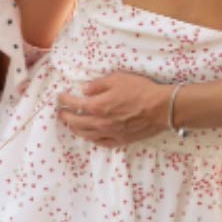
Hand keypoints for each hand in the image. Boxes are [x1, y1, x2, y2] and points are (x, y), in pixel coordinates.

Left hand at [56, 72, 170, 146]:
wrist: (161, 108)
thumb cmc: (141, 90)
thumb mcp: (118, 79)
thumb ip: (99, 85)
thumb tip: (85, 89)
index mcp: (98, 105)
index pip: (74, 104)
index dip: (64, 100)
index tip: (60, 97)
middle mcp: (100, 122)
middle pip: (76, 122)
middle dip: (65, 116)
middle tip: (61, 112)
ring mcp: (109, 133)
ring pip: (85, 134)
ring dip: (75, 129)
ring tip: (71, 124)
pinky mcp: (120, 140)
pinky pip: (100, 142)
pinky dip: (91, 139)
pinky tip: (90, 136)